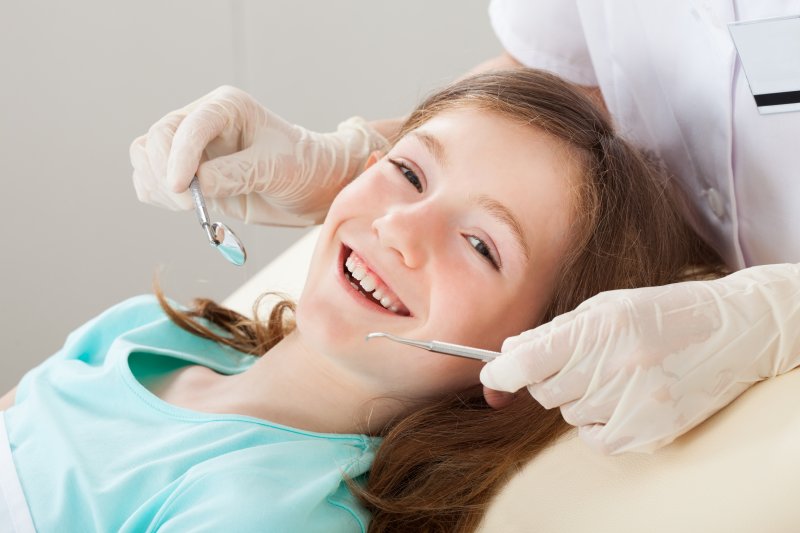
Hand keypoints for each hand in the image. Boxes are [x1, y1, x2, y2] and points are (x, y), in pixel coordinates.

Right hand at [129, 85, 386, 224]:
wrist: (312, 187)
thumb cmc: (302, 168)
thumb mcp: (276, 169)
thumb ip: (237, 174)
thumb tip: (195, 185)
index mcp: (226, 107)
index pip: (189, 126)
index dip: (178, 156)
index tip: (181, 189)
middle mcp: (203, 121)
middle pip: (157, 139)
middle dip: (166, 174)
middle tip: (191, 206)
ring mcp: (191, 148)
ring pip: (145, 158)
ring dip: (158, 186)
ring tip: (192, 207)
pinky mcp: (187, 173)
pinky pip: (150, 180)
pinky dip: (157, 196)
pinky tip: (187, 207)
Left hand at [480, 263, 799, 453]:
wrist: (731, 333)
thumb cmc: (661, 312)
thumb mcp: (606, 306)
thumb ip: (554, 331)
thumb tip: (507, 353)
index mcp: (600, 328)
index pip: (527, 363)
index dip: (500, 372)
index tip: (492, 375)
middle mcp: (615, 367)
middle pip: (544, 391)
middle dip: (547, 377)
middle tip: (576, 361)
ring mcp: (633, 403)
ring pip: (570, 413)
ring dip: (578, 397)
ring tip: (614, 373)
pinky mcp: (649, 432)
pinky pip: (595, 438)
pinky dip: (598, 422)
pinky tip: (623, 397)